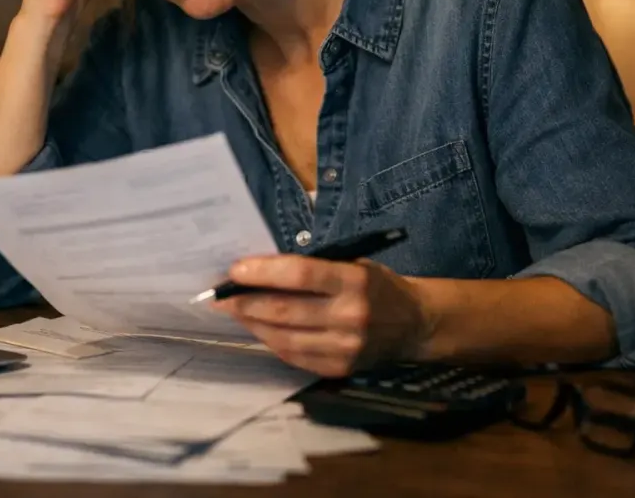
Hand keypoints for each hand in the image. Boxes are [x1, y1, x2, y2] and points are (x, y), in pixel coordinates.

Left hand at [210, 255, 429, 376]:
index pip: (301, 274)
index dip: (263, 272)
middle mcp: (350, 316)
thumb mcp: (353, 264)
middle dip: (245, 302)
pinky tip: (259, 329)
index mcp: (355, 282)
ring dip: (252, 324)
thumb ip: (314, 267)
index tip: (235, 270)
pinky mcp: (340, 369)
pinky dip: (271, 342)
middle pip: (285, 310)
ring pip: (283, 337)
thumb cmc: (376, 285)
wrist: (415, 324)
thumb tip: (259, 269)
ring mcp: (345, 348)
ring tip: (234, 311)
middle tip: (220, 295)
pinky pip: (294, 356)